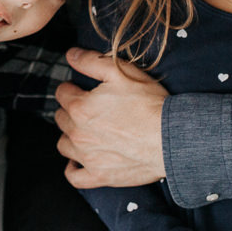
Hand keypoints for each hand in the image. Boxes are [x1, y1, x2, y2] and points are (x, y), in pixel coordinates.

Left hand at [55, 48, 169, 187]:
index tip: (81, 89)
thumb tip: (71, 54)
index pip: (62, 93)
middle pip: (61, 118)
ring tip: (86, 131)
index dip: (72, 88)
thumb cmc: (149, 104)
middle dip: (71, 110)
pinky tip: (78, 161)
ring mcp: (86, 157)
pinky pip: (74, 176)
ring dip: (70, 136)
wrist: (170, 138)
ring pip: (64, 144)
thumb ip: (91, 62)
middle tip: (90, 108)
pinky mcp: (98, 175)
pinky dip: (73, 168)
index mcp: (80, 107)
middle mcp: (78, 133)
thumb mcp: (122, 72)